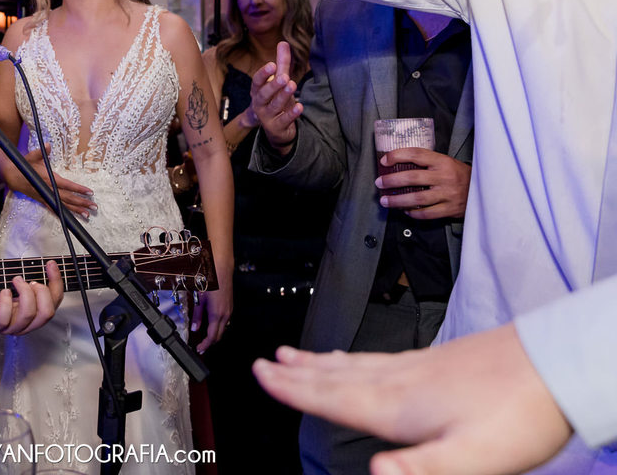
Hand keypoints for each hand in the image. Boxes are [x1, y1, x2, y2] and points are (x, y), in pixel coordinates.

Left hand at [0, 261, 63, 334]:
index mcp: (36, 311)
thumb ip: (30, 278)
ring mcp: (11, 326)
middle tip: (30, 280)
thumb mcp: (16, 285)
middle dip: (42, 292)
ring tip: (16, 280)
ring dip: (25, 293)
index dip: (56, 281)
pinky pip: (5, 317)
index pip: (55, 300)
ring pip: (28, 314)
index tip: (50, 264)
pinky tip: (4, 291)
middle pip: (47, 312)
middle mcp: (27, 322)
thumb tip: (42, 263)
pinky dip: (5, 301)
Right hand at [16, 147, 96, 217]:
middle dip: (81, 203)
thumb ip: (41, 152)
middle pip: (68, 199)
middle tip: (94, 207)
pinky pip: (55, 209)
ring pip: (62, 206)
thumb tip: (48, 145)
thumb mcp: (32, 156)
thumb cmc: (25, 166)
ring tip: (87, 215)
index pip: (66, 185)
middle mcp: (48, 190)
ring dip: (75, 210)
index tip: (90, 192)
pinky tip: (72, 218)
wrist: (13, 177)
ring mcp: (46, 197)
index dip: (78, 189)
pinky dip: (64, 214)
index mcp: (48, 179)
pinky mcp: (43, 201)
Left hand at [191, 287, 232, 352]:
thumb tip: (195, 327)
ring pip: (222, 329)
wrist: (221, 270)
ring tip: (205, 338)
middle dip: (210, 343)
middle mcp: (225, 314)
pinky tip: (212, 325)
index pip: (212, 336)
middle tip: (201, 346)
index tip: (199, 348)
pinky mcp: (230, 307)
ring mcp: (229, 311)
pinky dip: (218, 327)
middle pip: (219, 335)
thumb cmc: (211, 282)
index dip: (205, 345)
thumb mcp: (199, 300)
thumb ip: (197, 316)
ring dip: (215, 335)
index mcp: (216, 315)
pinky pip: (225, 321)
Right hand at [251, 41, 302, 152]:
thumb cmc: (275, 99)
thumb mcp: (278, 81)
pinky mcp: (276, 127)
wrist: (273, 127)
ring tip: (292, 86)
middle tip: (284, 77)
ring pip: (274, 106)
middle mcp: (259, 104)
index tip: (272, 65)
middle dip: (273, 86)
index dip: (263, 74)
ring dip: (283, 96)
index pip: (257, 81)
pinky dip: (291, 114)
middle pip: (263, 94)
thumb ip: (281, 63)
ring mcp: (266, 117)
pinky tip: (300, 106)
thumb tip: (283, 42)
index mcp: (257, 91)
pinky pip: (283, 121)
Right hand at [252, 324, 571, 474]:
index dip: (294, 390)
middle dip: (298, 372)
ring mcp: (418, 367)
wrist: (555, 365)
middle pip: (336, 376)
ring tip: (296, 355)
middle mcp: (400, 380)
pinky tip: (358, 360)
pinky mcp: (437, 362)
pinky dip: (353, 358)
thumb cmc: (518, 411)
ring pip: (355, 364)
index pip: (333, 397)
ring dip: (320, 361)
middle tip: (267, 362)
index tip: (262, 374)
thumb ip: (418, 468)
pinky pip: (377, 358)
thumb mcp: (472, 456)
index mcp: (398, 405)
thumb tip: (372, 474)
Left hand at [377, 150, 470, 219]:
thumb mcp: (447, 163)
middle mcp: (444, 177)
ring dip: (397, 200)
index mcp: (443, 161)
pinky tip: (405, 211)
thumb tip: (397, 164)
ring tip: (385, 201)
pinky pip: (426, 213)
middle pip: (412, 178)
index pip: (416, 154)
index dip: (397, 156)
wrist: (486, 191)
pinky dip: (413, 212)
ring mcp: (448, 194)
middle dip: (391, 181)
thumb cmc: (460, 176)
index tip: (384, 161)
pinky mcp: (450, 209)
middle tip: (379, 183)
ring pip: (416, 198)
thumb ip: (427, 163)